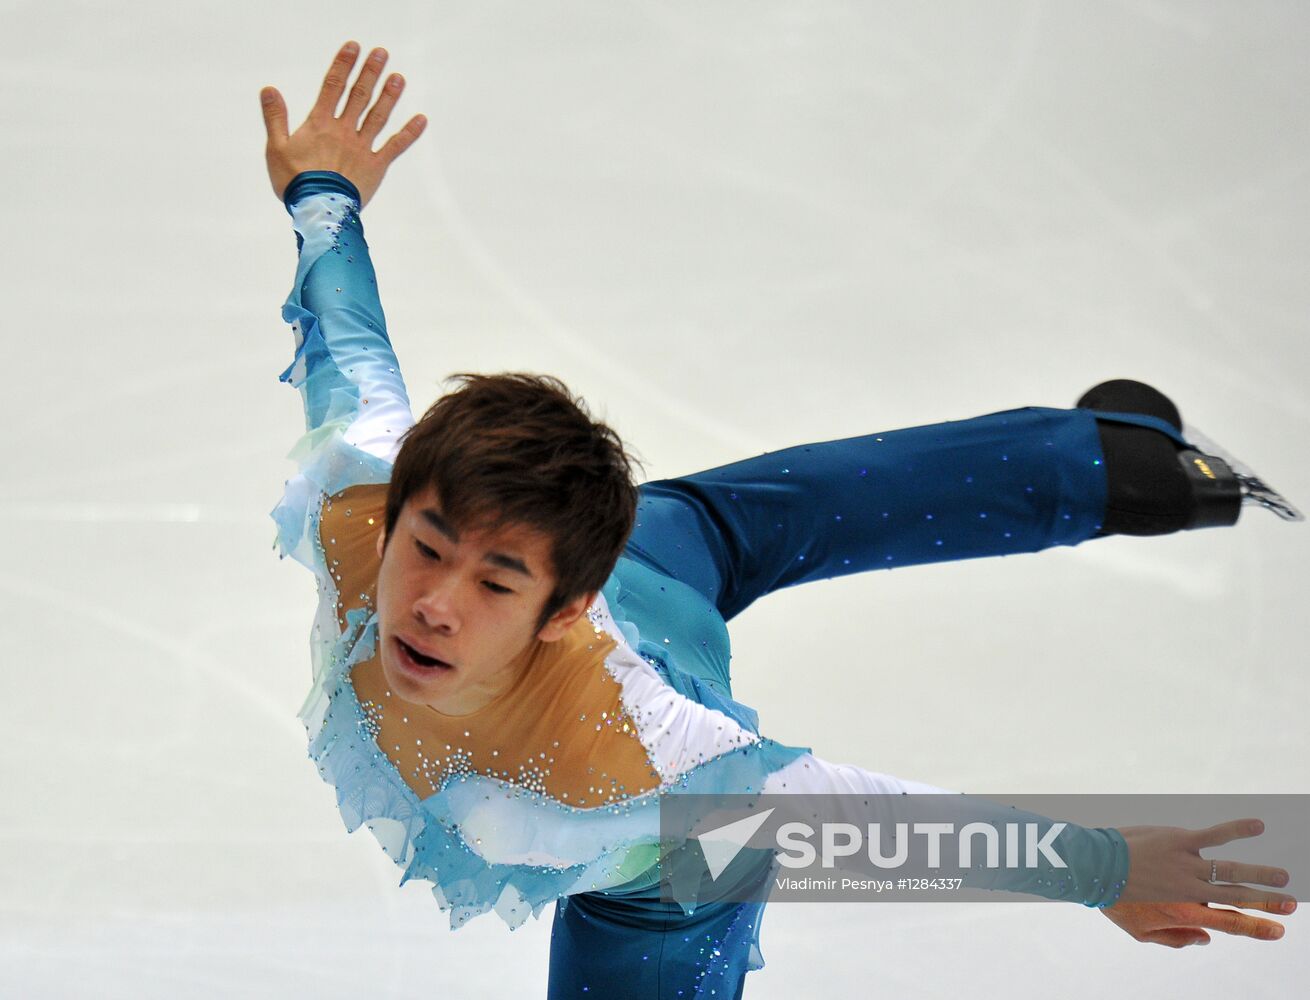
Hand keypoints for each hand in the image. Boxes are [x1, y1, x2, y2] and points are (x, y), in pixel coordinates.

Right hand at [260, 41, 426, 207]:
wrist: (318, 211)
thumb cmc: (294, 182)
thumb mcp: (276, 148)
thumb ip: (275, 117)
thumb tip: (268, 89)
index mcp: (319, 124)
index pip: (332, 86)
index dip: (343, 65)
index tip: (353, 47)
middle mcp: (344, 131)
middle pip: (358, 95)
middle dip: (370, 72)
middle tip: (381, 53)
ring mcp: (362, 148)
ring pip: (378, 116)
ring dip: (389, 95)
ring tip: (399, 77)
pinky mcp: (376, 167)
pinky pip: (395, 147)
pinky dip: (409, 133)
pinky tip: (421, 119)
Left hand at [1107, 817, 1295, 945]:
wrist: (1093, 867)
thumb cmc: (1113, 898)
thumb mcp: (1139, 930)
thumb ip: (1173, 938)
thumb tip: (1205, 938)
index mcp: (1184, 911)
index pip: (1229, 922)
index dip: (1257, 927)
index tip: (1280, 931)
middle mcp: (1191, 890)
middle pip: (1238, 897)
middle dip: (1267, 901)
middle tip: (1291, 904)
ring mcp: (1187, 863)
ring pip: (1231, 869)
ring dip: (1260, 873)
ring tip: (1283, 875)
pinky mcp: (1178, 840)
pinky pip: (1213, 835)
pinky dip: (1236, 830)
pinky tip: (1257, 825)